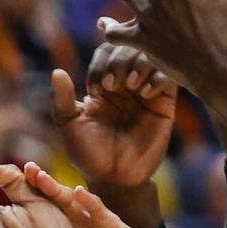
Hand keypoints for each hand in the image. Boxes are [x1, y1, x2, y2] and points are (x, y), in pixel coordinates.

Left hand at [17, 160, 161, 227]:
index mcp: (71, 219)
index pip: (49, 201)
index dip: (33, 190)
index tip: (12, 176)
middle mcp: (82, 214)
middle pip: (58, 196)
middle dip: (42, 183)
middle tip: (25, 169)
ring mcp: (97, 218)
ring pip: (74, 200)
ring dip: (57, 189)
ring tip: (40, 177)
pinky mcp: (113, 227)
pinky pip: (100, 213)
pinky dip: (90, 202)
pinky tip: (80, 193)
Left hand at [53, 44, 176, 188]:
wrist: (113, 179)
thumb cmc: (88, 153)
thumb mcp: (68, 125)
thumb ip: (61, 99)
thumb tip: (57, 72)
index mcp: (104, 82)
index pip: (106, 51)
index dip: (101, 62)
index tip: (96, 89)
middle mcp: (126, 83)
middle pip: (129, 48)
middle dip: (118, 61)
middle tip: (112, 84)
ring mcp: (146, 92)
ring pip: (150, 58)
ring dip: (138, 64)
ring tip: (130, 85)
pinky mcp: (164, 105)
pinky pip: (169, 79)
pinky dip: (158, 78)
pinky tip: (145, 94)